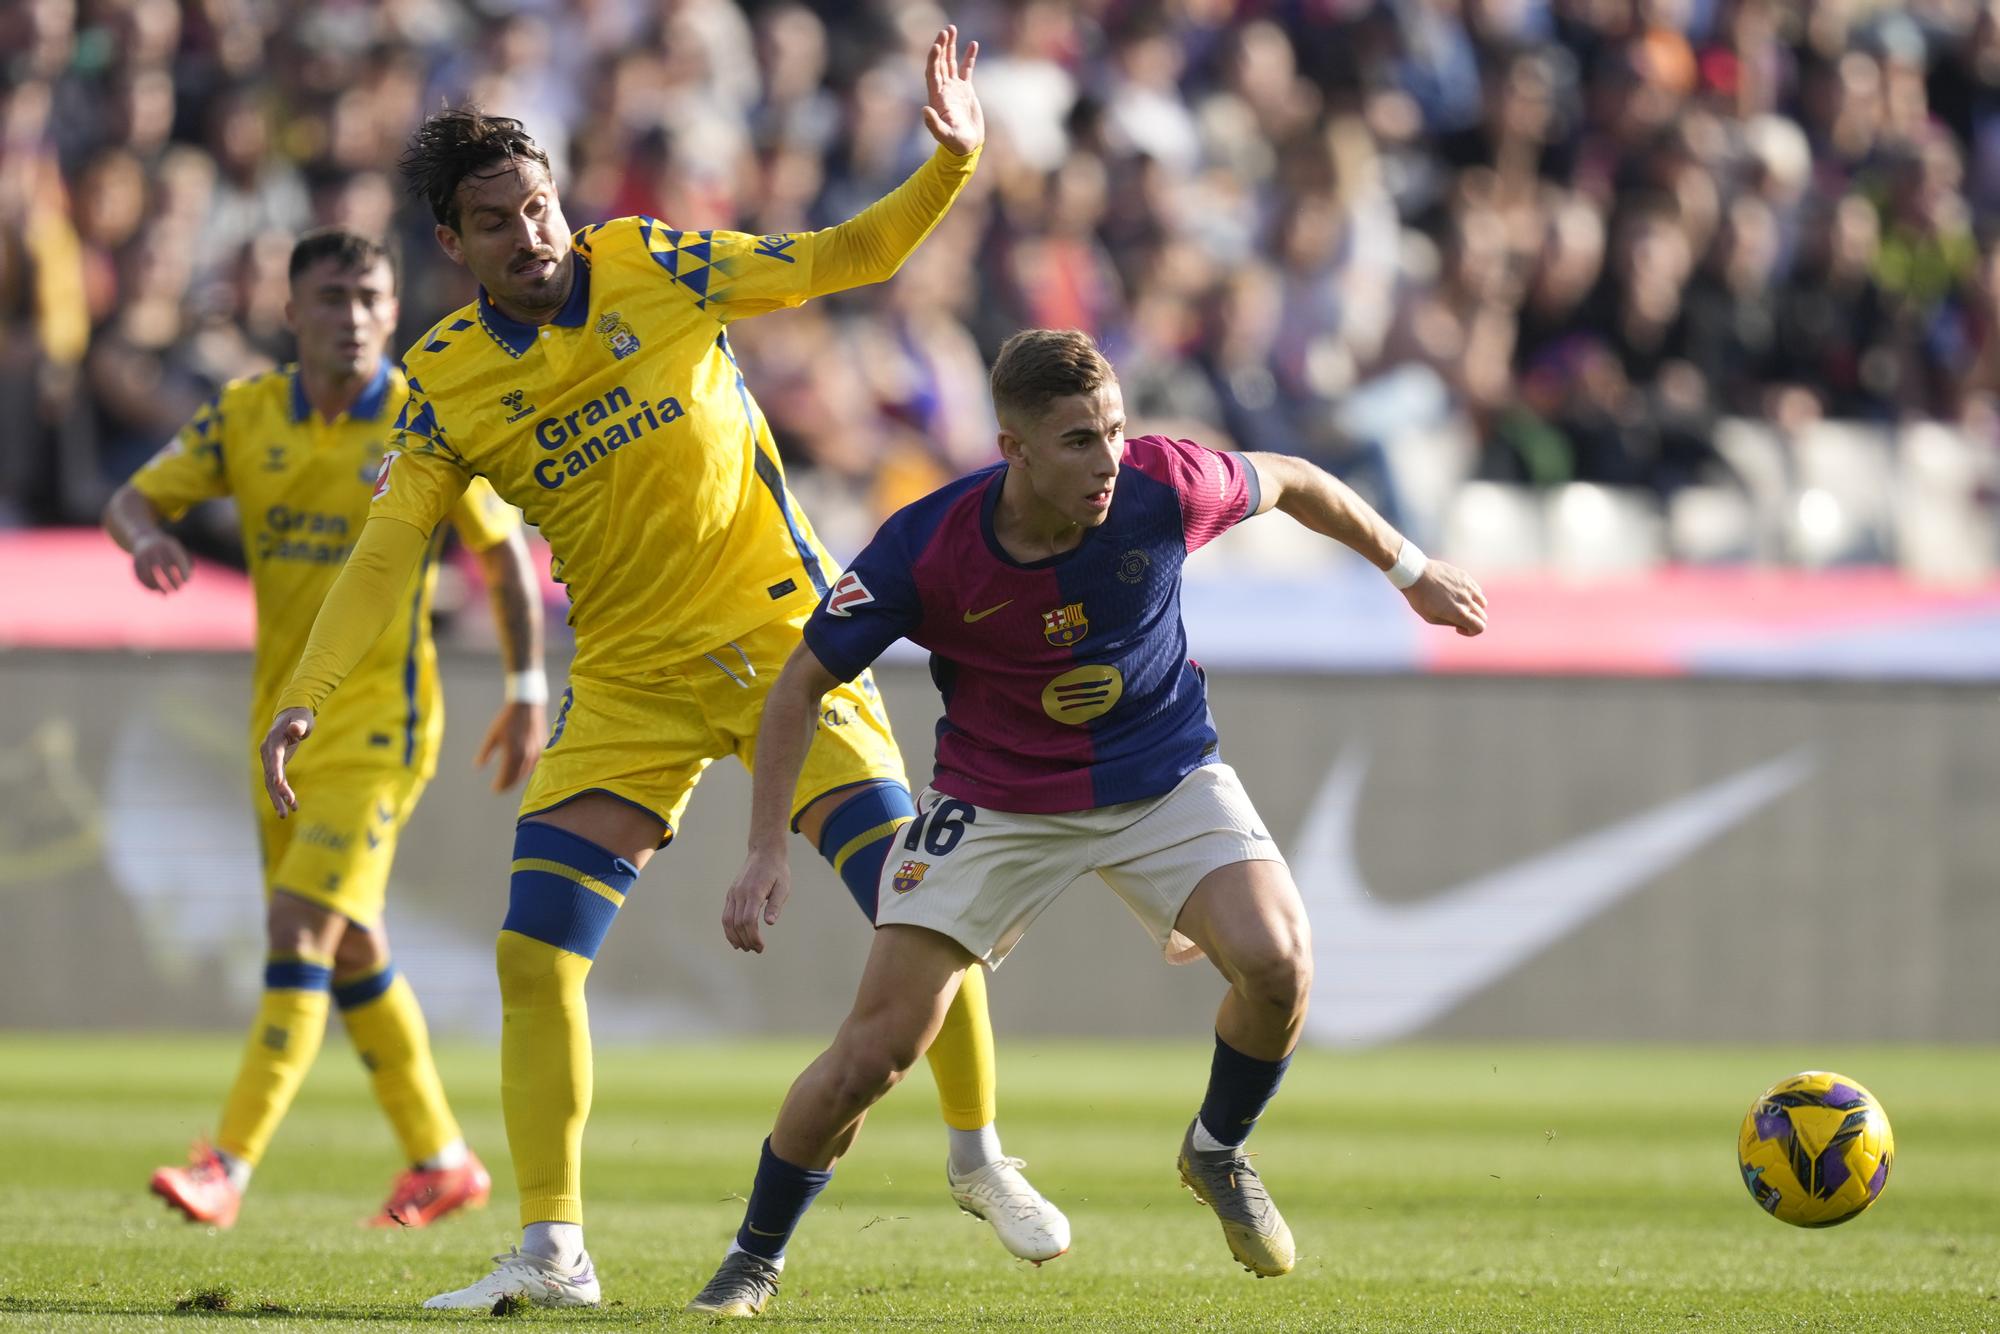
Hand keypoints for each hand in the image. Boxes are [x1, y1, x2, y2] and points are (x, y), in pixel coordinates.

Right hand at [132, 532, 192, 592]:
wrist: (144, 538)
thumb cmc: (167, 549)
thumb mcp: (178, 551)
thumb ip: (186, 563)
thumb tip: (187, 579)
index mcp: (167, 545)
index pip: (176, 560)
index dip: (181, 573)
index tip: (185, 582)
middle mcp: (154, 550)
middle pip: (163, 567)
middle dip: (170, 581)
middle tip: (177, 590)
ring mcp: (142, 556)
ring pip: (149, 574)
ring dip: (157, 586)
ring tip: (165, 594)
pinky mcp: (134, 562)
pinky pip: (140, 576)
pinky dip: (147, 586)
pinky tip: (155, 591)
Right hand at [260, 707, 314, 815]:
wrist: (292, 715)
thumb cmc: (299, 716)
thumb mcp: (302, 719)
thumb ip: (298, 725)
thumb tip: (295, 729)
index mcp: (273, 741)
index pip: (274, 759)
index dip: (276, 771)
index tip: (280, 784)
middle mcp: (268, 752)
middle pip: (270, 776)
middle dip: (277, 793)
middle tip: (285, 809)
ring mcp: (270, 760)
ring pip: (271, 783)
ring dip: (278, 799)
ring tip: (285, 815)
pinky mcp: (276, 765)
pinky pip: (278, 782)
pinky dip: (284, 793)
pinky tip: (294, 807)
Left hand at [475, 700, 545, 791]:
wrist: (527, 706)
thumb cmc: (506, 720)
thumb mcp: (492, 735)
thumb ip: (485, 753)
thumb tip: (478, 766)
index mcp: (513, 754)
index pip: (506, 777)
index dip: (500, 785)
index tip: (494, 790)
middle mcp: (526, 756)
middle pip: (517, 777)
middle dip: (509, 784)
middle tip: (501, 788)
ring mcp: (536, 752)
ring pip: (527, 772)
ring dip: (518, 778)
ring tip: (510, 780)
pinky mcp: (542, 747)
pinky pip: (534, 764)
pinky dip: (527, 769)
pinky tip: (522, 768)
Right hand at [721, 844, 791, 953]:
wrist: (764, 852)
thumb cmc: (777, 870)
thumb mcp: (783, 886)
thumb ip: (775, 904)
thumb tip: (770, 923)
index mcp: (754, 892)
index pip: (749, 921)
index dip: (753, 937)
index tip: (761, 947)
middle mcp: (740, 893)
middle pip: (737, 924)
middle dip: (746, 940)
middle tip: (756, 950)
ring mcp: (733, 893)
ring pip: (727, 920)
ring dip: (734, 937)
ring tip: (745, 948)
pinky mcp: (731, 894)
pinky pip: (725, 914)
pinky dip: (728, 928)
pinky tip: (735, 938)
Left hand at [921, 24, 981, 155]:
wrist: (967, 146)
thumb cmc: (955, 143)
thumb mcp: (944, 135)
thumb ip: (933, 124)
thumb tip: (925, 110)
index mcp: (937, 97)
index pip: (933, 73)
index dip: (933, 59)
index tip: (937, 45)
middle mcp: (944, 90)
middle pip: (940, 63)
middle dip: (941, 46)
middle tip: (946, 30)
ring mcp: (954, 89)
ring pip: (951, 62)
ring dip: (951, 47)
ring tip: (952, 29)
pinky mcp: (966, 90)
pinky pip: (967, 69)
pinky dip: (969, 57)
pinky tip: (973, 44)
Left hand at [1403, 560, 1488, 636]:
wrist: (1415, 573)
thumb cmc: (1419, 598)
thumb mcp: (1431, 618)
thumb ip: (1450, 622)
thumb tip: (1463, 623)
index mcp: (1458, 612)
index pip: (1480, 627)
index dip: (1472, 632)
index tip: (1458, 627)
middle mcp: (1466, 600)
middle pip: (1482, 616)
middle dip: (1473, 621)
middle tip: (1457, 618)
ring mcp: (1468, 587)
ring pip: (1482, 602)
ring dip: (1474, 607)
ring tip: (1459, 604)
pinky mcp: (1465, 576)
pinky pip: (1477, 589)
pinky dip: (1472, 595)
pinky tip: (1457, 593)